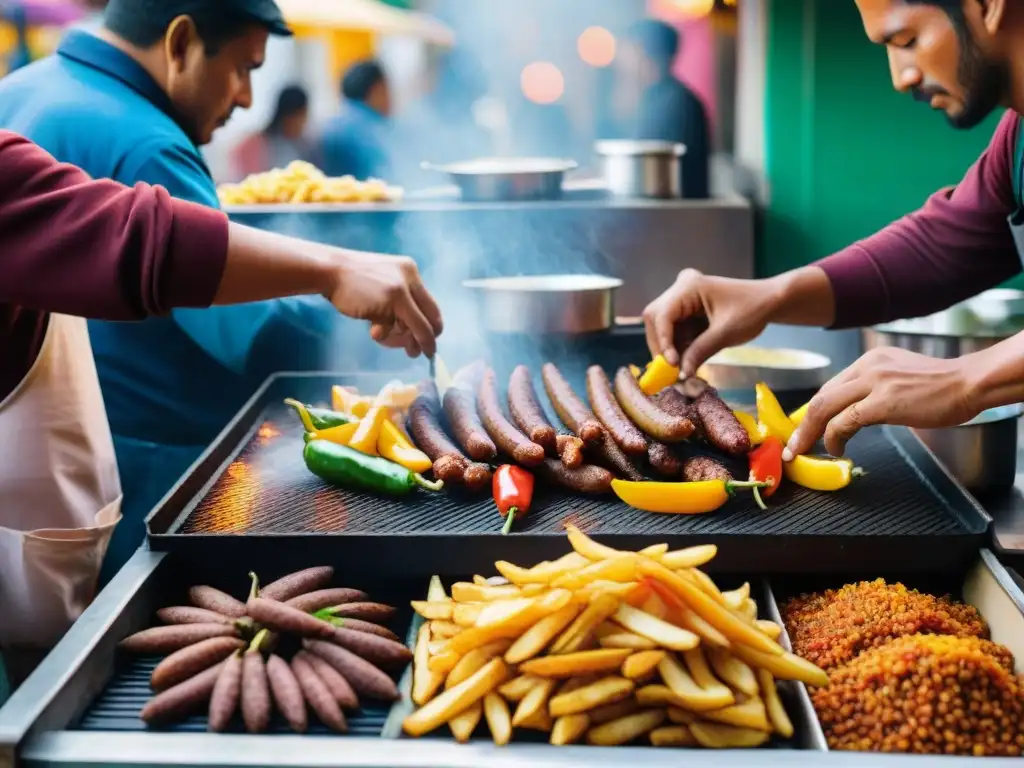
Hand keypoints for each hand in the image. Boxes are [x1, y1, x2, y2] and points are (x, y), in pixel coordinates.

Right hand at [327, 250, 442, 357]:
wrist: (329, 271)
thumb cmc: (352, 280)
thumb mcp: (383, 284)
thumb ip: (400, 301)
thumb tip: (414, 331)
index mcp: (411, 271)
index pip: (431, 306)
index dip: (430, 329)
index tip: (426, 342)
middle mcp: (410, 279)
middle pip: (429, 319)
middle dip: (424, 340)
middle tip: (414, 352)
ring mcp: (402, 289)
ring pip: (415, 326)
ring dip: (403, 340)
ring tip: (386, 340)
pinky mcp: (392, 300)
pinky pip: (394, 327)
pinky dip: (384, 334)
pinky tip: (373, 330)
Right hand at [642, 269, 777, 374]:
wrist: (769, 302)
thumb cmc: (752, 310)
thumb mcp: (726, 333)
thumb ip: (700, 352)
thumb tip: (680, 374)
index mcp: (689, 287)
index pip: (662, 315)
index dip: (663, 341)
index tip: (670, 365)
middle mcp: (680, 290)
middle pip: (656, 320)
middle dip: (662, 346)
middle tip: (670, 372)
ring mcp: (682, 300)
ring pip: (662, 328)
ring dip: (669, 350)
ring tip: (680, 370)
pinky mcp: (687, 312)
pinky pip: (674, 332)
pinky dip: (678, 348)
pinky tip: (686, 362)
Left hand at [784, 347, 978, 459]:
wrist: (969, 383)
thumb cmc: (941, 386)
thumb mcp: (899, 377)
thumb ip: (875, 388)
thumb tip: (855, 411)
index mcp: (870, 359)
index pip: (831, 386)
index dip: (813, 410)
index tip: (804, 428)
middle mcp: (868, 366)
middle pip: (822, 396)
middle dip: (803, 424)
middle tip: (794, 445)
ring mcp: (875, 382)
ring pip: (826, 407)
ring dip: (811, 433)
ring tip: (806, 451)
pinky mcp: (883, 401)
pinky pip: (845, 421)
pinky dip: (834, 437)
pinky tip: (837, 449)